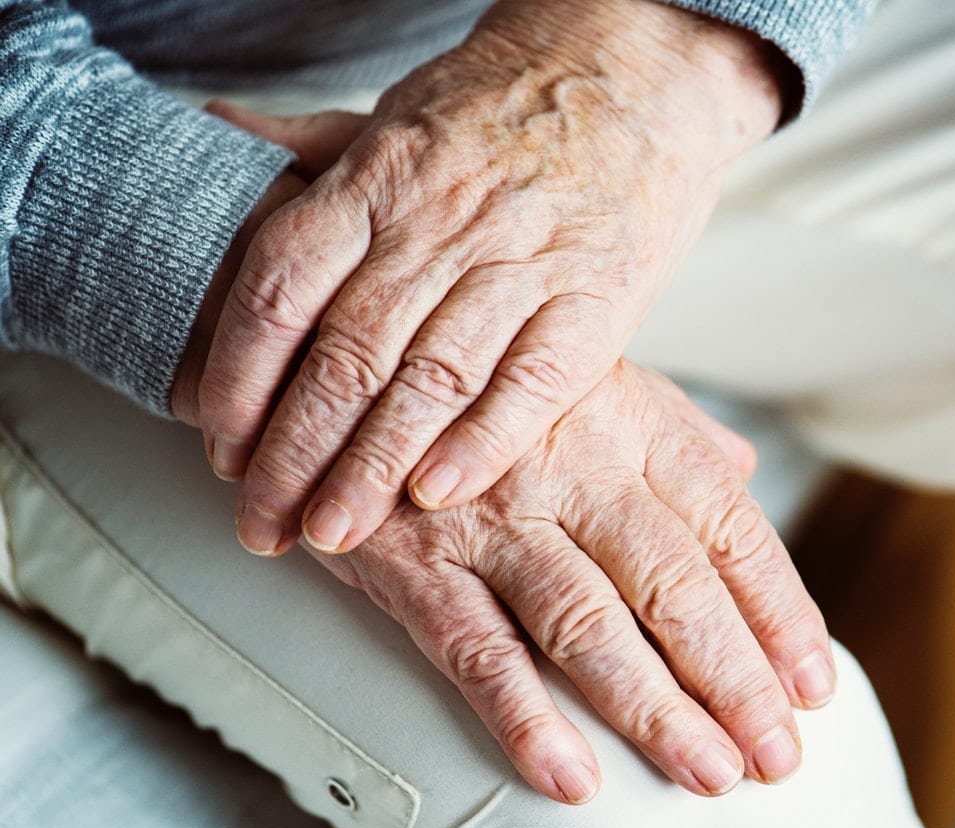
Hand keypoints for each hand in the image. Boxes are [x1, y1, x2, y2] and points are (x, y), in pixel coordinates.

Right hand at [171, 159, 834, 805]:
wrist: (351, 352)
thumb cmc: (489, 379)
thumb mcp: (593, 377)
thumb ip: (673, 431)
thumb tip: (744, 472)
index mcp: (630, 424)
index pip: (728, 526)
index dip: (779, 608)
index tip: (812, 679)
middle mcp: (574, 469)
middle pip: (675, 585)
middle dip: (735, 677)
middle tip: (776, 753)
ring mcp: (492, 516)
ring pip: (589, 624)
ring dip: (654, 708)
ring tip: (707, 772)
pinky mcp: (413, 560)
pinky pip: (475, 646)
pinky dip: (522, 716)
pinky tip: (569, 773)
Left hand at [195, 0, 791, 557]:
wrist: (636, 72)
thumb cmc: (511, 106)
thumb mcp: (399, 113)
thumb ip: (313, 147)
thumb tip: (222, 130)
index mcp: (379, 179)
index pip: (281, 290)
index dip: (240, 379)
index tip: (224, 448)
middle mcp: (440, 223)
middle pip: (346, 355)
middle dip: (295, 454)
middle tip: (265, 523)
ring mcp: (521, 261)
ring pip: (429, 380)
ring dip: (372, 467)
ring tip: (334, 532)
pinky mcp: (596, 298)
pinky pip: (532, 381)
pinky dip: (482, 441)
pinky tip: (438, 492)